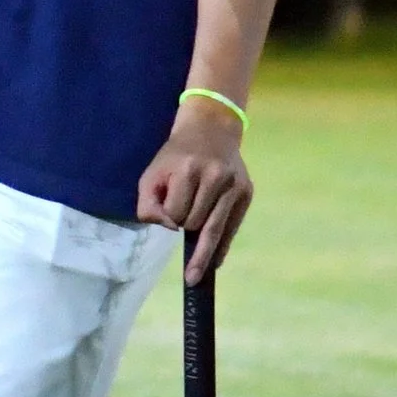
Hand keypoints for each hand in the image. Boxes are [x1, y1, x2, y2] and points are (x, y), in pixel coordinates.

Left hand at [136, 100, 251, 284]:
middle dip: (185, 227)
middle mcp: (216, 177)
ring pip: (214, 231)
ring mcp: (235, 186)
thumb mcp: (152, 174)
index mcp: (189, 170)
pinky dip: (221, 249)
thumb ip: (149, 205)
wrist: (210, 129)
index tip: (168, 210)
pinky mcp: (247, 194)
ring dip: (201, 242)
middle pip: (196, 224)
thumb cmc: (176, 156)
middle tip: (182, 221)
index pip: (175, 214)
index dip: (169, 216)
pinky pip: (232, 230)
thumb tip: (171, 228)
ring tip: (195, 267)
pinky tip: (213, 263)